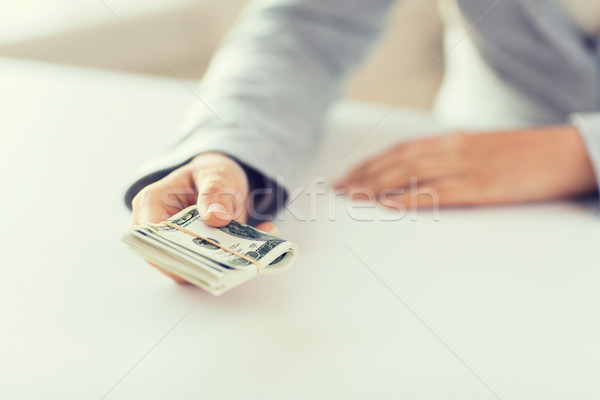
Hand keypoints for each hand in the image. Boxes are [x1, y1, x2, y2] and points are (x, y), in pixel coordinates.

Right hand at [129, 152, 276, 282]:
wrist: (221, 183)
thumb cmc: (210, 175)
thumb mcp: (216, 175)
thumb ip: (215, 192)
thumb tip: (215, 216)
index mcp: (151, 203)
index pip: (152, 237)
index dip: (175, 249)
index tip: (207, 251)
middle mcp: (155, 229)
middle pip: (168, 259)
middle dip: (201, 261)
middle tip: (235, 256)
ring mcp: (171, 247)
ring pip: (188, 270)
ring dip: (218, 265)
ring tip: (250, 253)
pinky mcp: (190, 259)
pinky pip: (205, 270)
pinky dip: (227, 265)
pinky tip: (253, 253)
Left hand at [340, 125, 596, 208]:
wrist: (568, 153)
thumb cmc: (523, 155)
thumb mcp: (480, 150)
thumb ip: (450, 158)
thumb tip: (420, 174)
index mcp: (453, 141)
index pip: (400, 150)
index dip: (370, 162)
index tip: (347, 175)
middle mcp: (454, 150)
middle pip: (398, 162)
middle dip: (364, 175)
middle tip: (338, 189)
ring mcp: (468, 168)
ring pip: (412, 174)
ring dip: (378, 186)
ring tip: (352, 197)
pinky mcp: (484, 188)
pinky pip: (441, 193)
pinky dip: (412, 198)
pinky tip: (390, 204)